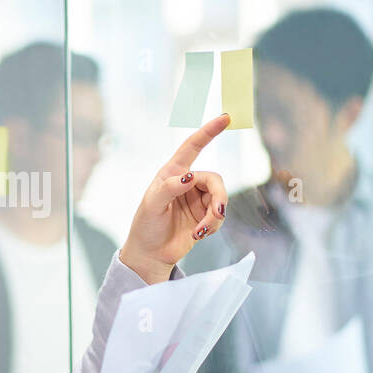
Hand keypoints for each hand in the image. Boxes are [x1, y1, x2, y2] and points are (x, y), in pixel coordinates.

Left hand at [119, 114, 231, 282]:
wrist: (151, 254)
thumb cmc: (146, 226)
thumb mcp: (152, 205)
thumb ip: (170, 188)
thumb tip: (191, 176)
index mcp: (172, 172)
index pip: (193, 146)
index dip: (209, 132)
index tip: (225, 118)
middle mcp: (188, 182)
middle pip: (214, 180)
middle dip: (218, 197)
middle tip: (217, 214)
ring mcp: (197, 199)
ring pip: (220, 199)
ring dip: (214, 216)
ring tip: (201, 230)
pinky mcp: (205, 216)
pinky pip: (219, 216)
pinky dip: (213, 226)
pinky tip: (198, 235)